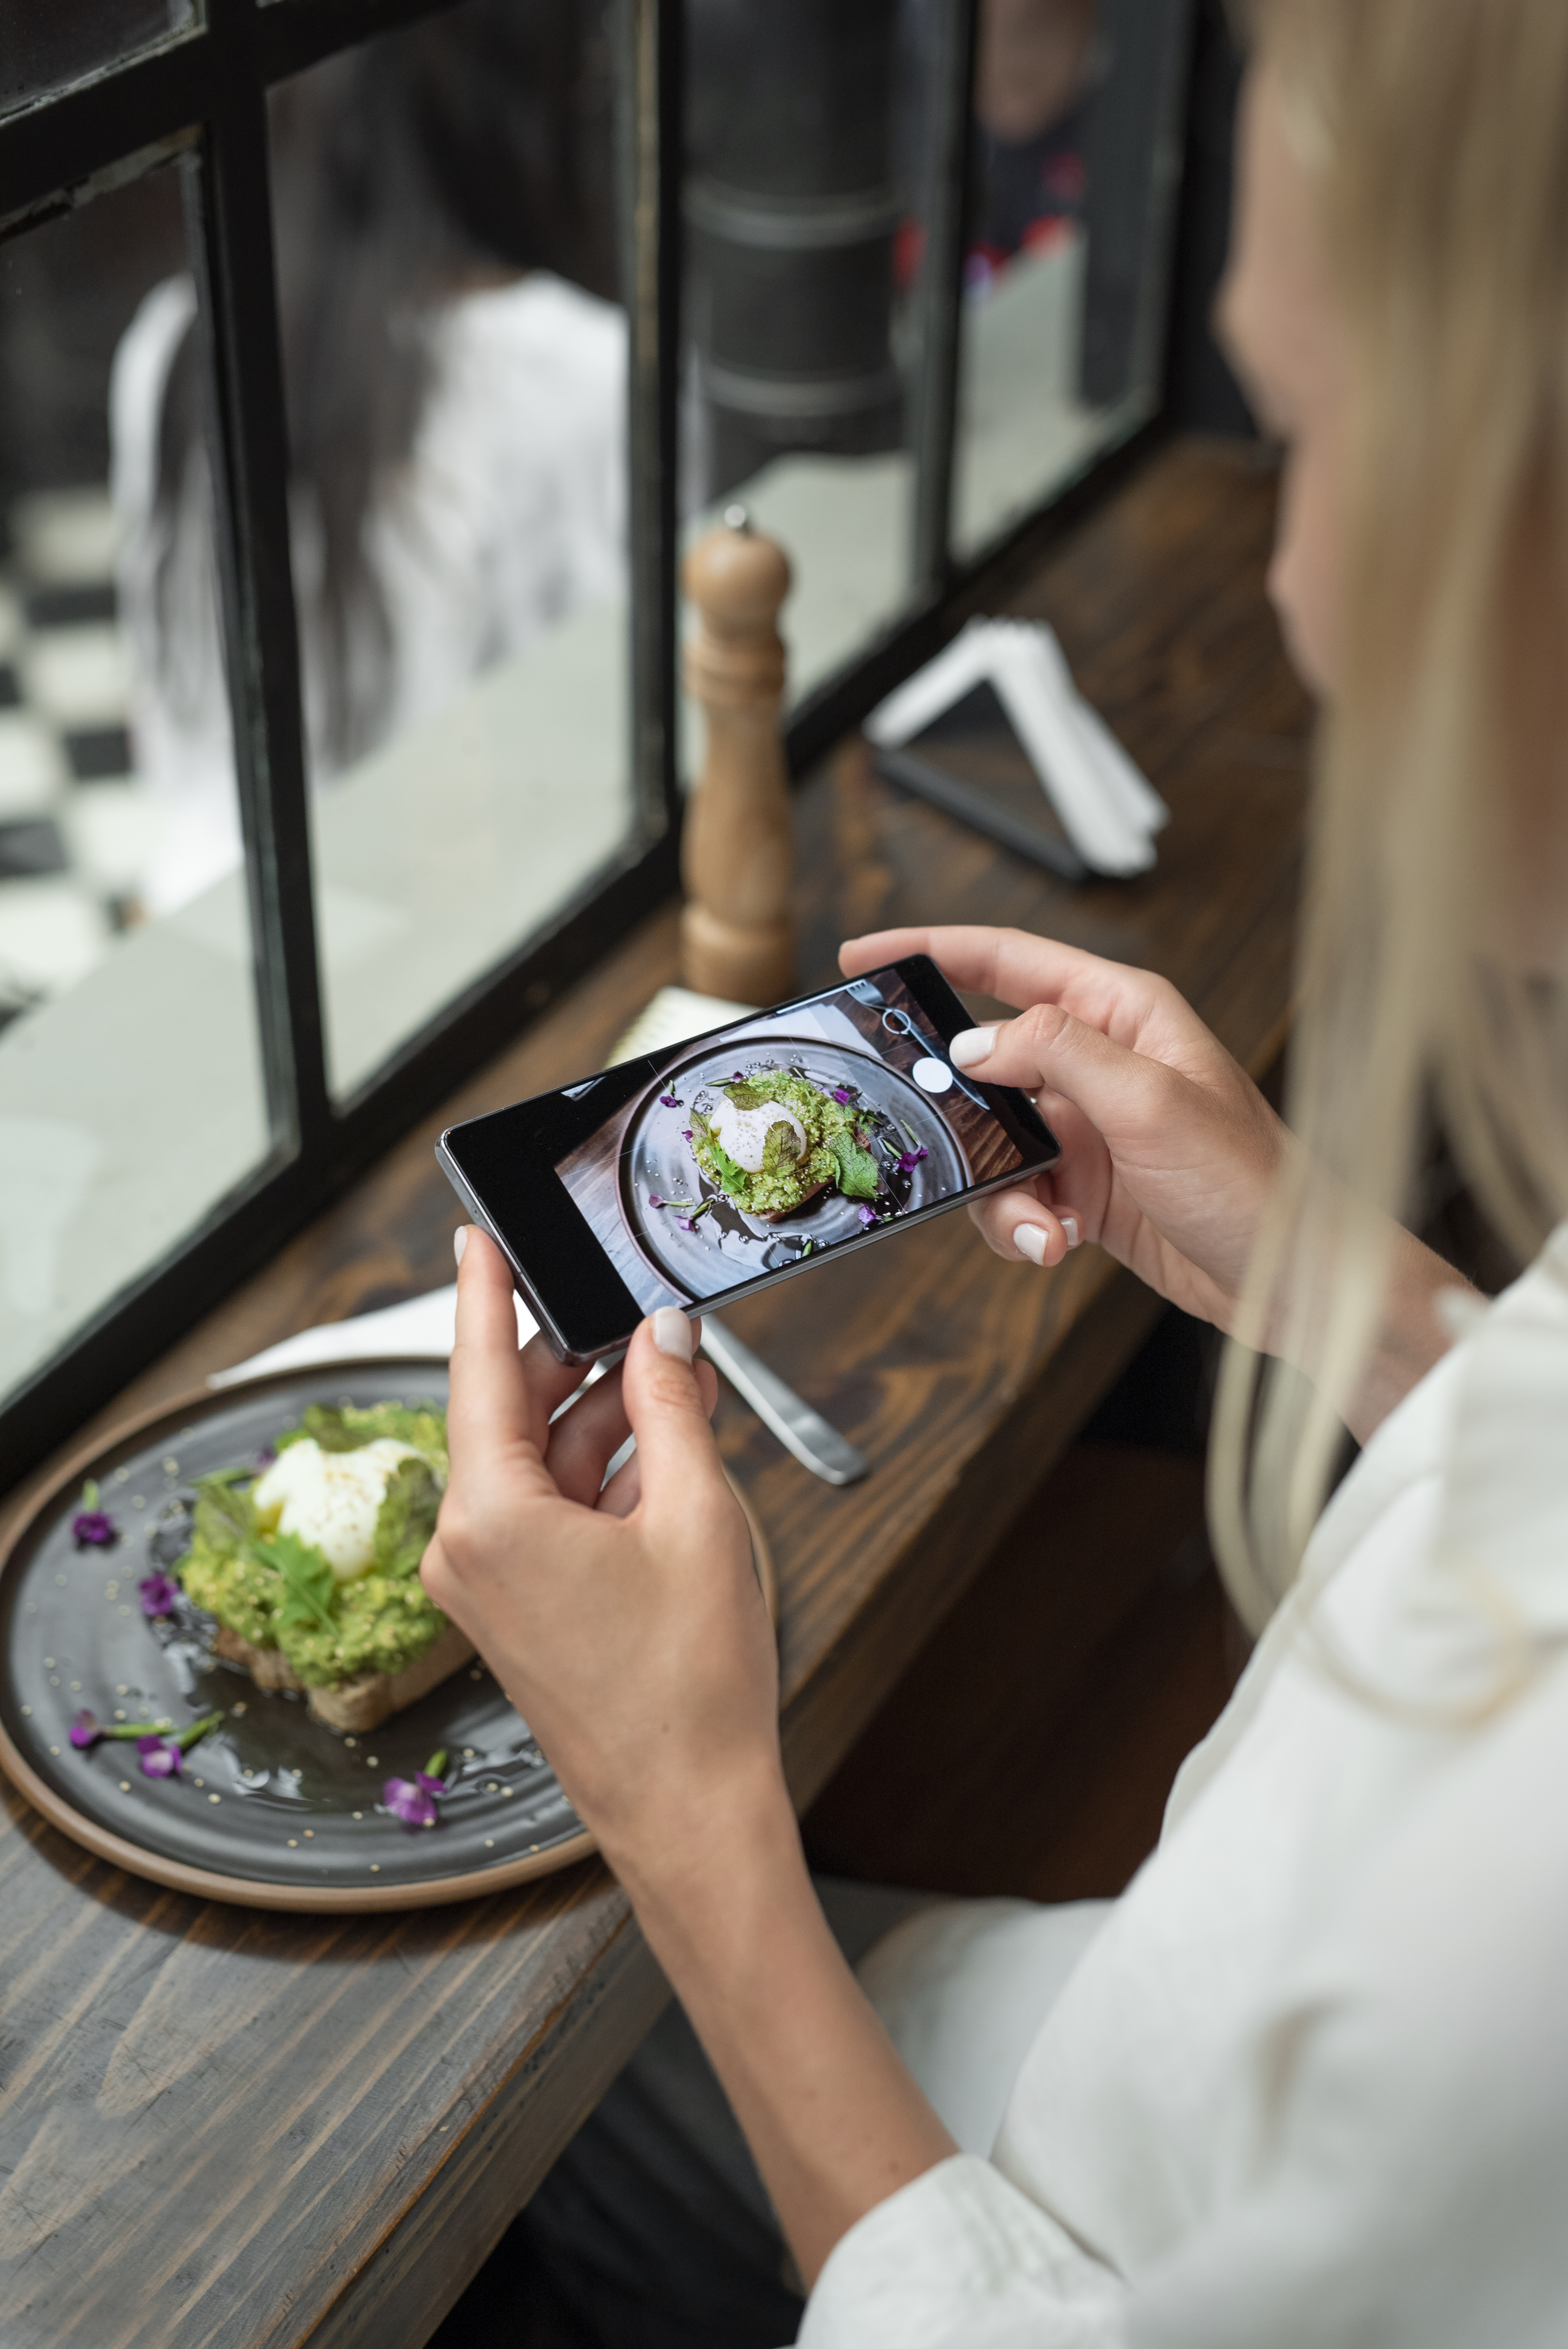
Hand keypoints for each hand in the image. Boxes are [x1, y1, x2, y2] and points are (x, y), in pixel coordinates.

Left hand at [424, 1233, 953, 2287]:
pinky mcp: (519, 1607)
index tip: (476, 1232)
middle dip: (580, 1360)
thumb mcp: (695, 1515)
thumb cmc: (690, 1686)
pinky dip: (601, 1474)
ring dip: (604, 1419)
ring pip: (540, 1461)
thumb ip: (669, 1410)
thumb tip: (662, 1337)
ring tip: (678, 1378)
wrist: (690, 1813)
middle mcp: (468, 1545)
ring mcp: (490, 1582)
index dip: (482, 1290)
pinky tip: (662, 1444)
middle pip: (513, 1413)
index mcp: (489, 1515)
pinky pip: (550, 1510)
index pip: (478, 1367)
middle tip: (638, 1307)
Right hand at [840, 924, 1287, 1334]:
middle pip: (986, 1061)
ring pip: (992, 1141)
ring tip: (1043, 1227)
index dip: (931, 951)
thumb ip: (1059, 1055)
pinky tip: (1058, 1243)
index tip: (864, 958)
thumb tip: (977, 1041)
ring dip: (1000, 1191)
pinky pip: (1017, 1194)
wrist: (1292, 1280)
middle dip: (956, 1111)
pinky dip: (1024, 1223)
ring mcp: (1090, 1126)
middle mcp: (1102, 1062)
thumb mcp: (1152, 1102)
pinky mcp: (1086, 1185)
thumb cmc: (1253, 1184)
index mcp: (1125, 1014)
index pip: (1008, 960)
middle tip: (930, 1138)